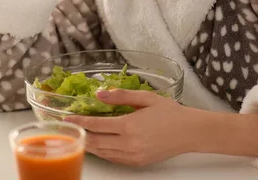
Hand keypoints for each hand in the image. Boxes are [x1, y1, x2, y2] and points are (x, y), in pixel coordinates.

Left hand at [65, 89, 197, 166]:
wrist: (190, 132)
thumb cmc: (170, 112)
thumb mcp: (145, 97)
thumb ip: (120, 96)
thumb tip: (100, 94)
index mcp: (129, 125)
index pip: (96, 124)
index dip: (80, 121)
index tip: (67, 117)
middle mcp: (129, 143)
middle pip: (96, 142)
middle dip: (80, 134)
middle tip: (68, 128)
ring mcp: (133, 155)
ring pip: (103, 153)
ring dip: (90, 145)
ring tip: (80, 135)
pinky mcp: (138, 162)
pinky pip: (114, 159)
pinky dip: (103, 152)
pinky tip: (98, 145)